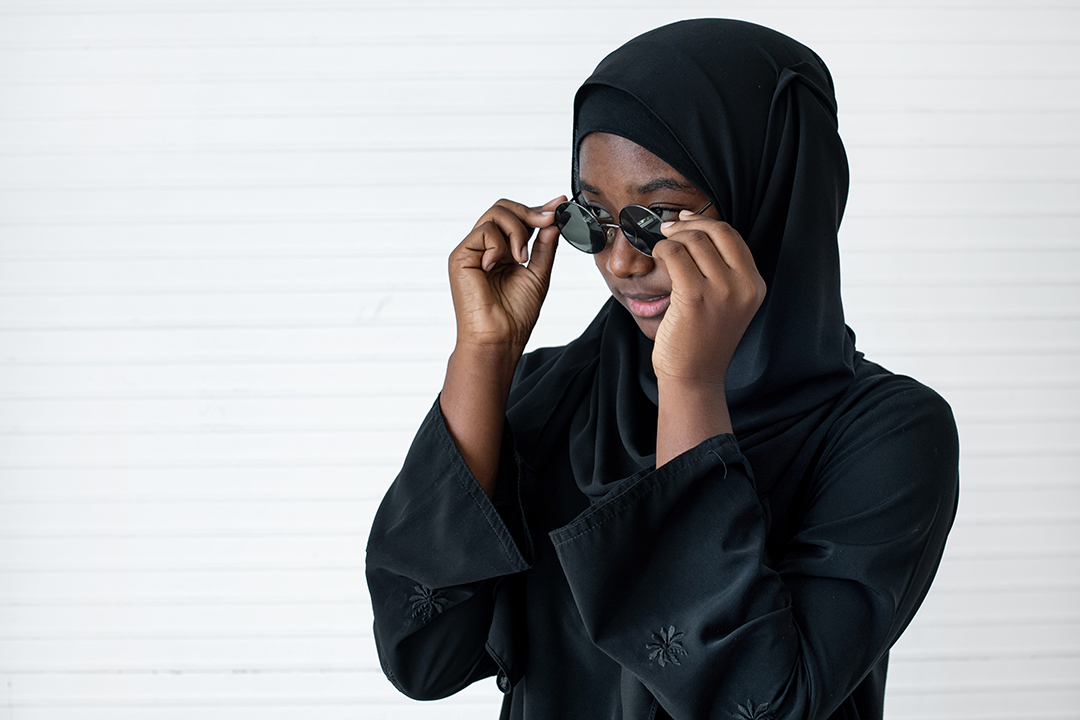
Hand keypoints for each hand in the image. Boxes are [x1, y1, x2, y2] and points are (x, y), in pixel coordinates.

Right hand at [448, 196, 565, 354]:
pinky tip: (499, 264)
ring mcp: (472, 250)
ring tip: (522, 258)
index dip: (539, 210)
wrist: (499, 338)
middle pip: (504, 208)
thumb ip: (545, 245)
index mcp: (503, 252)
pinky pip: (485, 230)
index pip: (517, 219)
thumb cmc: (515, 315)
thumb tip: (554, 217)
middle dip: (530, 212)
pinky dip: (499, 244)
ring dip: (517, 231)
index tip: (560, 205)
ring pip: (496, 214)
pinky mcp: (460, 256)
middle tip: (548, 222)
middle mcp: (485, 248)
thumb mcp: (539, 273)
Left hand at [650, 211, 765, 387]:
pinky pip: (675, 254)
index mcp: (754, 285)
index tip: (686, 219)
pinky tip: (657, 256)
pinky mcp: (695, 297)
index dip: (706, 222)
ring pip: (693, 241)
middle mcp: (743, 286)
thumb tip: (696, 229)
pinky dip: (662, 249)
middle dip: (687, 225)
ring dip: (671, 239)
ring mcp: (721, 291)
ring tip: (661, 249)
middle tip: (668, 229)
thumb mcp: (728, 303)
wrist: (694, 376)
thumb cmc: (703, 340)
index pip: (733, 237)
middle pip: (715, 233)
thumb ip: (723, 271)